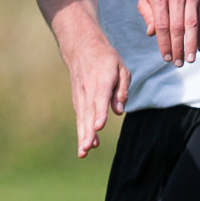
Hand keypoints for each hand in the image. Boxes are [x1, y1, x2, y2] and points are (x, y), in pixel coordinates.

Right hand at [62, 28, 131, 157]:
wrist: (81, 47)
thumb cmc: (106, 58)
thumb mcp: (121, 68)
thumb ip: (122, 89)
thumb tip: (119, 111)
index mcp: (102, 80)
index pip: (100, 99)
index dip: (99, 113)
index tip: (98, 127)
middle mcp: (89, 89)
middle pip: (88, 113)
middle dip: (87, 131)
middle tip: (86, 148)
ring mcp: (81, 95)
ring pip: (82, 118)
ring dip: (82, 135)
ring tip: (83, 153)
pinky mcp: (78, 99)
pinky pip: (81, 117)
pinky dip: (82, 130)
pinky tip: (86, 145)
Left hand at [137, 0, 199, 66]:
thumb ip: (147, 16)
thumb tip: (151, 33)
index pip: (163, 25)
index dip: (164, 43)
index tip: (166, 58)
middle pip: (178, 26)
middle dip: (178, 47)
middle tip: (179, 63)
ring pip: (193, 23)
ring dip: (192, 44)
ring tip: (190, 59)